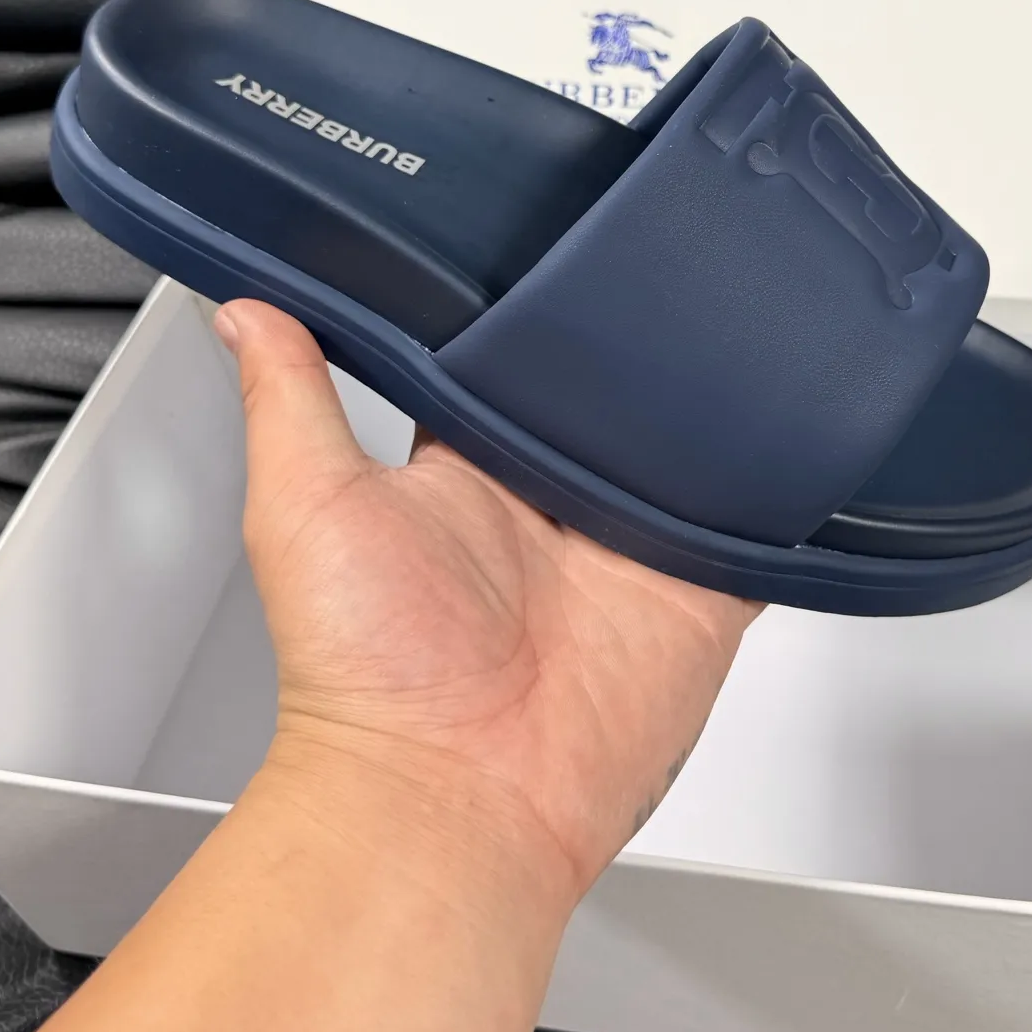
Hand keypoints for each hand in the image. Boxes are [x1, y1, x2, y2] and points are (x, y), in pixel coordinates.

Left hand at [215, 299, 758, 907]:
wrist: (455, 800)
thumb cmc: (365, 673)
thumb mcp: (305, 505)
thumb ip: (289, 398)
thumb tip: (244, 309)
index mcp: (466, 468)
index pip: (508, 360)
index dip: (528, 304)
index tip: (549, 230)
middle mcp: (550, 499)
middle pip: (611, 391)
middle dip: (635, 337)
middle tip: (658, 256)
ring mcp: (629, 544)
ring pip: (689, 442)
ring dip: (709, 398)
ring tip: (734, 319)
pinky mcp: (699, 590)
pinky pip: (753, 522)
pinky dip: (774, 484)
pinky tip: (787, 427)